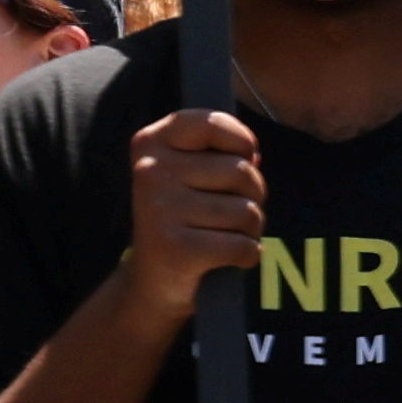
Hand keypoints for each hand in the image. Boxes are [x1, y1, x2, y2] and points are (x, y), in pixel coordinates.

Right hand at [112, 104, 267, 323]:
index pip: (212, 123)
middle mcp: (149, 172)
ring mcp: (159, 209)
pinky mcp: (175, 248)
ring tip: (220, 235)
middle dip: (251, 195)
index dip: (242, 141)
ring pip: (247, 211)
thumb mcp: (194, 171)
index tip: (241, 157)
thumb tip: (253, 157)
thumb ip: (222, 150)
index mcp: (150, 143)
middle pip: (242, 171)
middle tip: (225, 212)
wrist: (155, 279)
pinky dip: (246, 256)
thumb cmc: (187, 215)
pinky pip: (244, 246)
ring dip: (249, 229)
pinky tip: (223, 258)